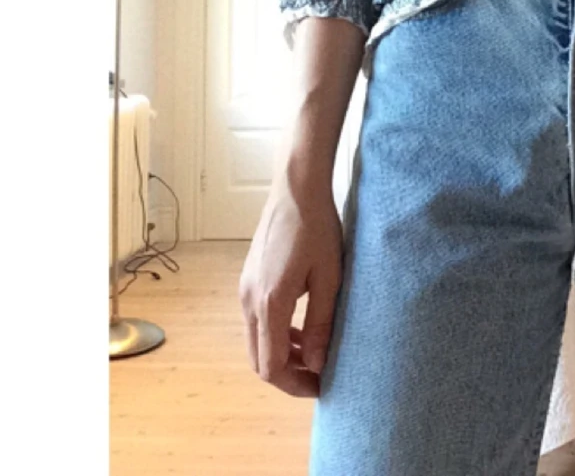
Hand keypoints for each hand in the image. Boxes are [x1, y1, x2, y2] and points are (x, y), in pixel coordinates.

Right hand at [238, 178, 342, 396]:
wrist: (295, 189)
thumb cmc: (317, 228)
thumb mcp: (330, 277)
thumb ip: (322, 323)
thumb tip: (318, 364)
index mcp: (270, 303)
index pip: (272, 366)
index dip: (295, 385)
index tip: (321, 386)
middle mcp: (249, 301)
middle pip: (259, 359)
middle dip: (288, 375)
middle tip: (319, 375)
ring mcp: (244, 290)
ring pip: (256, 342)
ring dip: (283, 354)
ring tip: (315, 354)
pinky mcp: (248, 280)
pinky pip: (257, 321)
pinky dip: (276, 334)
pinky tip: (301, 329)